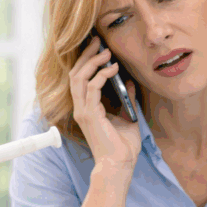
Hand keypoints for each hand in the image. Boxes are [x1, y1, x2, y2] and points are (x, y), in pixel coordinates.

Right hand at [69, 35, 141, 170]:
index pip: (81, 79)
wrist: (119, 165)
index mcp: (87, 108)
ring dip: (92, 61)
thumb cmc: (123, 147)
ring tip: (105, 51)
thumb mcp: (128, 116)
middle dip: (86, 55)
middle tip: (97, 41)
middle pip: (76, 73)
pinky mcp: (89, 114)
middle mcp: (81, 108)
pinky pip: (91, 87)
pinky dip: (101, 75)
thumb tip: (131, 82)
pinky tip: (114, 68)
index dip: (87, 62)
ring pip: (79, 77)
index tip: (100, 48)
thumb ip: (127, 99)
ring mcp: (83, 111)